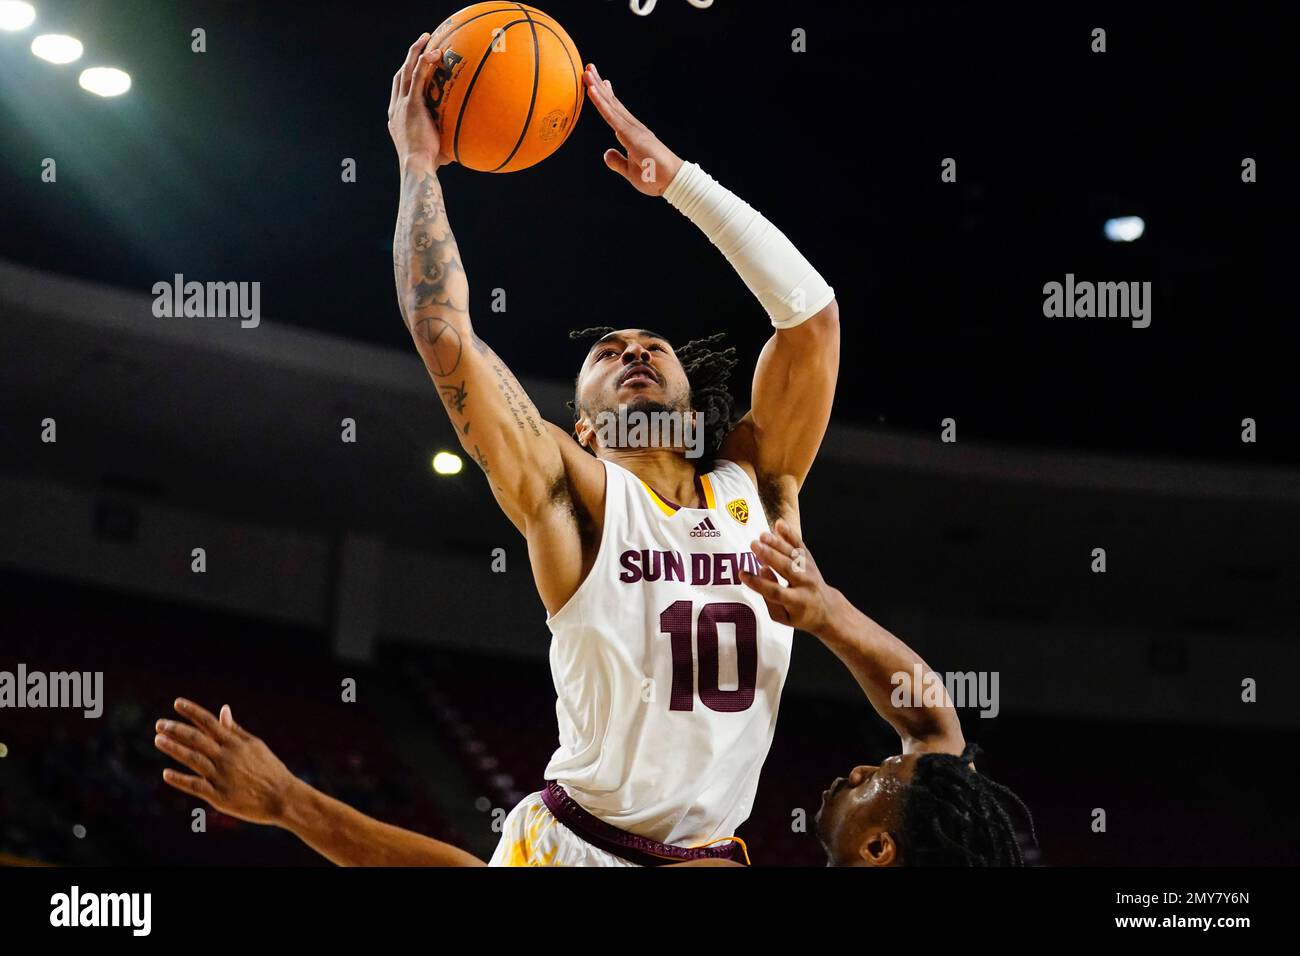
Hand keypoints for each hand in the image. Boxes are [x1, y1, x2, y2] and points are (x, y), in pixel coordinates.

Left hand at [154, 698, 297, 825]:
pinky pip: (195, 786)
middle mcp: (227, 756)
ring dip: (173, 748)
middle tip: (159, 724)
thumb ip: (235, 730)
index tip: (177, 703)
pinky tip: (166, 773)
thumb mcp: (255, 745)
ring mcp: (222, 776)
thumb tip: (223, 709)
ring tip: (158, 739)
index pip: (210, 722)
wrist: (283, 797)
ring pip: (192, 759)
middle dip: (176, 729)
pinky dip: (180, 780)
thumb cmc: (270, 769)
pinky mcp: (219, 796)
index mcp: (236, 743)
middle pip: (196, 738)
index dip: (192, 711)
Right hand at [387, 32, 451, 168]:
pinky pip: (418, 76)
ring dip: (415, 52)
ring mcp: (401, 104)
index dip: (406, 77)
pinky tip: (435, 52)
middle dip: (409, 58)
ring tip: (426, 38)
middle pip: (400, 75)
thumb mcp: (437, 151)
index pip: (400, 92)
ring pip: (406, 70)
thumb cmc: (428, 166)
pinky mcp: (411, 104)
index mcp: (396, 118)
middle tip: (420, 44)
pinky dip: (424, 62)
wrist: (417, 167)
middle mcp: (395, 108)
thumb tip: (466, 145)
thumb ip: (447, 143)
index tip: (414, 67)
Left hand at [583, 63, 682, 195]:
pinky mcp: (631, 134)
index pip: (616, 112)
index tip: (598, 84)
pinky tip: (592, 90)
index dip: (606, 97)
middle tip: (589, 69)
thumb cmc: (655, 177)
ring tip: (587, 71)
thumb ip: (618, 161)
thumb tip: (607, 153)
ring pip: (610, 104)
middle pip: (612, 103)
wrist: (672, 181)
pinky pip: (612, 116)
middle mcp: (633, 127)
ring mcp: (632, 129)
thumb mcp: (630, 171)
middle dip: (599, 85)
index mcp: (633, 134)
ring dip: (597, 87)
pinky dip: (601, 102)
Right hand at [740, 519, 838, 634]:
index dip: (758, 583)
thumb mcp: (782, 616)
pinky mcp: (810, 561)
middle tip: (753, 545)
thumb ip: (769, 598)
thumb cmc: (797, 614)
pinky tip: (779, 524)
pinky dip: (790, 534)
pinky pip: (800, 546)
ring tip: (762, 535)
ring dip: (777, 543)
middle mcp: (805, 584)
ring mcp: (809, 571)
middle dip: (770, 556)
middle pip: (786, 568)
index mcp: (796, 602)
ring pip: (793, 555)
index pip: (775, 591)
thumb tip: (762, 570)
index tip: (742, 574)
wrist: (825, 608)